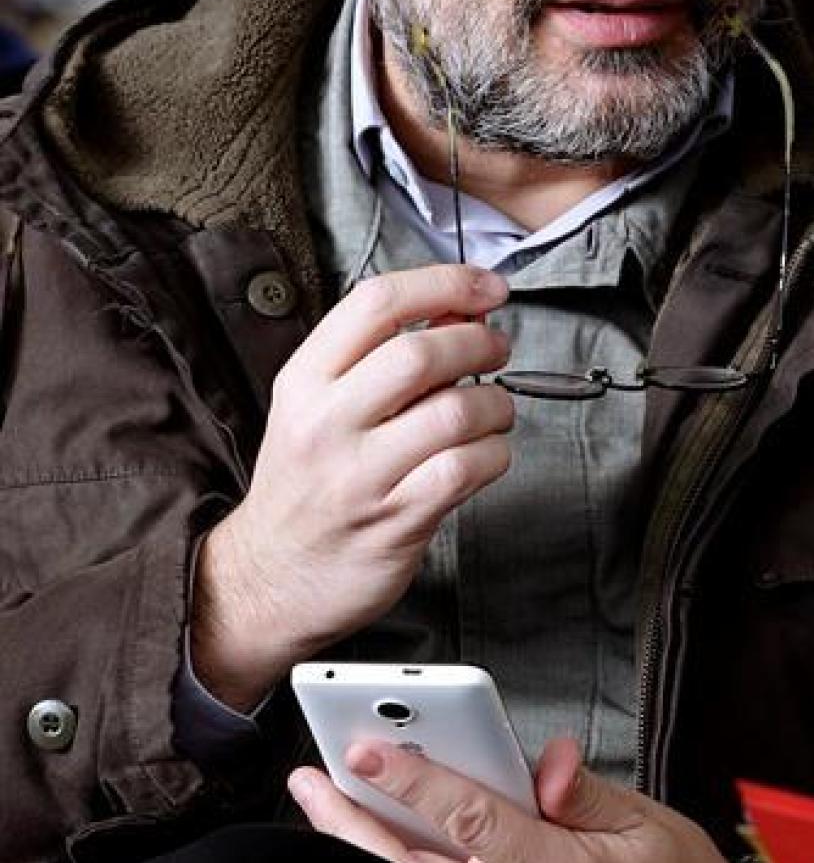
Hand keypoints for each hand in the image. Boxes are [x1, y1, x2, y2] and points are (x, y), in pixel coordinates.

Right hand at [193, 266, 514, 707]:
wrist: (269, 579)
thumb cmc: (307, 485)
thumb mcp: (318, 408)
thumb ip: (378, 358)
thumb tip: (459, 307)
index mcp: (304, 381)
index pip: (376, 303)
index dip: (444, 283)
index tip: (487, 287)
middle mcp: (327, 422)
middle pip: (421, 354)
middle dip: (479, 343)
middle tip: (496, 351)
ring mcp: (361, 474)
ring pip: (455, 412)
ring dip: (496, 405)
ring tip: (495, 411)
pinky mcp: (397, 520)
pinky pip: (467, 468)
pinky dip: (495, 454)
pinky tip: (487, 454)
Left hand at [287, 736, 803, 862]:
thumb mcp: (648, 824)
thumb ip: (583, 791)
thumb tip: (541, 760)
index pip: (467, 818)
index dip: (411, 780)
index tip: (367, 749)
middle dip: (350, 821)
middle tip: (311, 780)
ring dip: (364, 852)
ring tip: (328, 809)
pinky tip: (384, 854)